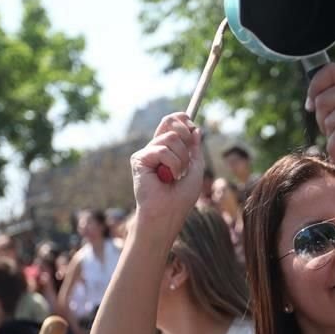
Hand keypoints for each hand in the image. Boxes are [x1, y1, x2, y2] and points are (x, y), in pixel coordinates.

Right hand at [130, 113, 203, 229]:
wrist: (168, 214)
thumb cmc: (181, 198)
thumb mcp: (196, 170)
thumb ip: (195, 149)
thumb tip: (196, 129)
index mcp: (168, 149)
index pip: (172, 123)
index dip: (183, 120)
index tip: (193, 128)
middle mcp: (155, 148)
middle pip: (169, 121)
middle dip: (185, 134)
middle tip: (188, 154)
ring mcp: (147, 153)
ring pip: (171, 138)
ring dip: (181, 159)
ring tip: (177, 176)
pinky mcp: (139, 159)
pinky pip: (162, 150)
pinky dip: (172, 164)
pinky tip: (167, 178)